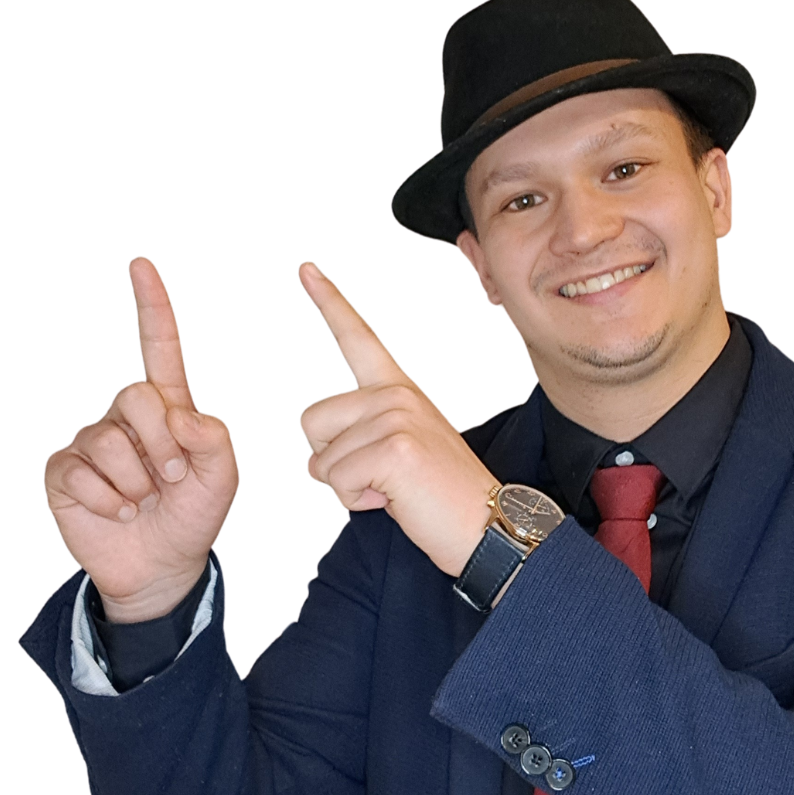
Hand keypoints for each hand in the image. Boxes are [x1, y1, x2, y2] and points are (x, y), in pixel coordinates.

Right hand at [43, 256, 239, 620]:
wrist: (162, 567)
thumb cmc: (192, 516)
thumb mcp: (221, 479)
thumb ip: (213, 440)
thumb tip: (179, 415)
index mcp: (167, 407)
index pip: (158, 348)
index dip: (152, 307)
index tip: (142, 265)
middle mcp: (126, 416)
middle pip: (137, 395)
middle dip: (162, 444)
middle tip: (173, 479)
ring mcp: (90, 441)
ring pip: (110, 440)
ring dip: (137, 481)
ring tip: (145, 501)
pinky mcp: (64, 471)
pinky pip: (82, 473)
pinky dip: (109, 500)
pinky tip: (119, 512)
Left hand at [297, 261, 496, 577]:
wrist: (488, 526)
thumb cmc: (439, 496)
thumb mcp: (399, 452)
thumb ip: (362, 436)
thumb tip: (318, 459)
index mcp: (398, 390)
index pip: (357, 338)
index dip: (329, 303)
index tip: (306, 268)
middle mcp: (396, 394)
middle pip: (311, 421)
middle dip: (330, 460)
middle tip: (381, 476)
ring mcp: (397, 417)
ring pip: (322, 459)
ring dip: (347, 487)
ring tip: (395, 489)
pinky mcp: (395, 448)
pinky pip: (337, 481)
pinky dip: (358, 503)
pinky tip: (396, 499)